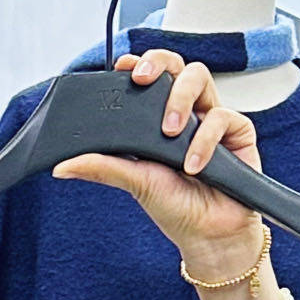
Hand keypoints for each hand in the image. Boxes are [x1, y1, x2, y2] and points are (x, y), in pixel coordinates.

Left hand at [52, 50, 265, 280]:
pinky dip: (205, 141)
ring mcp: (211, 118)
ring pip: (200, 78)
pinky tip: (192, 165)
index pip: (150, 81)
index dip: (139, 65)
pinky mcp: (237, 130)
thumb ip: (102, 168)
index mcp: (158, 122)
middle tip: (142, 79)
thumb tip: (62, 166)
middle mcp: (186, 113)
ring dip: (180, 100)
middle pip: (176, 66)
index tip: (121, 66)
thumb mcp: (134, 183)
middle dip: (159, 64)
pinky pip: (222, 117)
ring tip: (171, 132)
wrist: (208, 235)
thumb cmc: (174, 206)